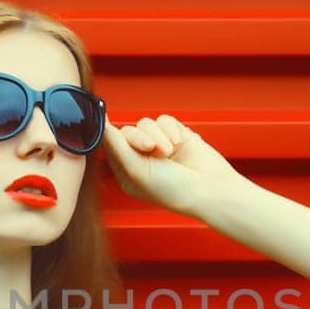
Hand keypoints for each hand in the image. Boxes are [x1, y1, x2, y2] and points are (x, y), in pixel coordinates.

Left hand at [99, 114, 243, 218]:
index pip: (110, 146)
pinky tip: (177, 143)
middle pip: (127, 131)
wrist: (209, 189)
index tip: (104, 119)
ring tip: (168, 152)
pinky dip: (170, 130)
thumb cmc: (171, 190)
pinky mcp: (175, 135)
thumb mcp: (135, 171)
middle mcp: (141, 158)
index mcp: (127, 172)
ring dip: (157, 136)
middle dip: (138, 137)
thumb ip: (116, 146)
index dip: (109, 134)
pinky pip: (164, 120)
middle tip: (150, 148)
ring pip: (146, 123)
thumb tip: (101, 124)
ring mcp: (159, 146)